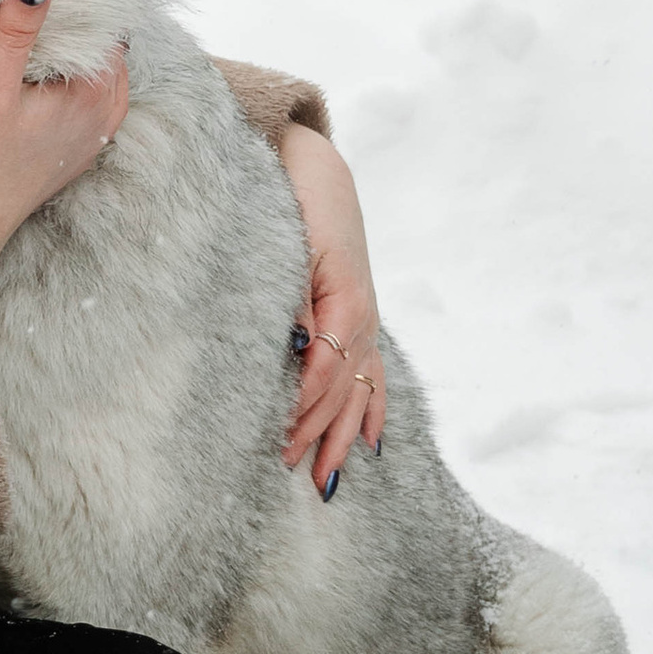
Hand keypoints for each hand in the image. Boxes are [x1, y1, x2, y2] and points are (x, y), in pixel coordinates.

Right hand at [0, 0, 129, 289]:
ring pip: (102, 79)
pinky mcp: (76, 154)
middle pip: (107, 53)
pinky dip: (76, 87)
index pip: (108, 30)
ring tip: (44, 39)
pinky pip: (92, 106)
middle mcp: (106, 116)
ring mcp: (94, 138)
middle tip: (44, 7)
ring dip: (79, 59)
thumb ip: (15, 31)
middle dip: (81, 29)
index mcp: (96, 94)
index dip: (83, 5)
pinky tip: (45, 81)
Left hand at [277, 122, 387, 492]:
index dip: (304, 406)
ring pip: (360, 391)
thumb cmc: (295, 205)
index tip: (278, 438)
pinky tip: (368, 442)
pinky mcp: (362, 319)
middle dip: (318, 434)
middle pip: (344, 390)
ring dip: (341, 435)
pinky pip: (374, 376)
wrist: (316, 172)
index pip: (326, 369)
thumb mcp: (290, 247)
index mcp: (346, 301)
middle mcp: (363, 318)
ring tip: (325, 480)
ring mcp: (367, 321)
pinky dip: (370, 411)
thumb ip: (294, 301)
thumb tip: (297, 350)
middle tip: (289, 471)